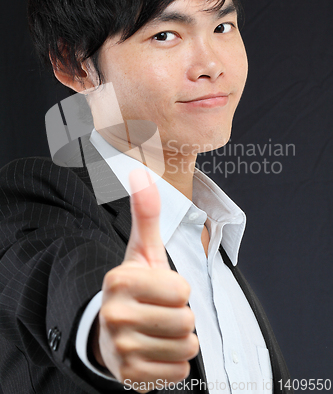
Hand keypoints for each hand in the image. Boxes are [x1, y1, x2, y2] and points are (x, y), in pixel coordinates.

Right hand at [92, 169, 198, 389]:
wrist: (112, 330)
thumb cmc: (136, 286)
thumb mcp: (142, 249)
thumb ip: (147, 213)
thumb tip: (141, 173)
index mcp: (119, 280)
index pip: (181, 289)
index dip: (179, 288)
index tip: (161, 288)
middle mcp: (114, 315)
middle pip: (186, 320)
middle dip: (182, 315)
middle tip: (162, 311)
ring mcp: (120, 349)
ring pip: (186, 347)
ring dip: (181, 339)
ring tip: (160, 330)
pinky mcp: (130, 376)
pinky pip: (178, 373)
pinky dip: (174, 363)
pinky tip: (156, 350)